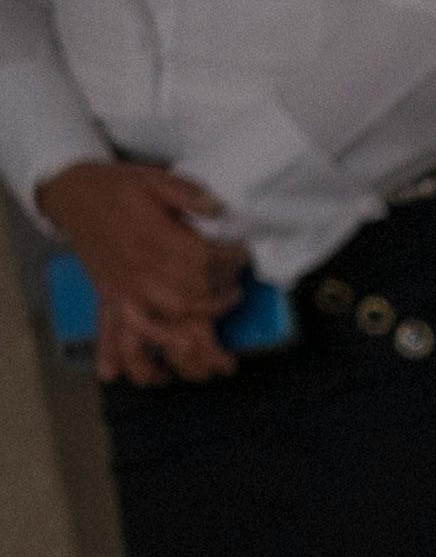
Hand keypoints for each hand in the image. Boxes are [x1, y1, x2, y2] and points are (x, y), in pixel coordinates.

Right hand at [38, 160, 240, 382]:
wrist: (73, 193)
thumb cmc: (117, 188)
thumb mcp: (157, 180)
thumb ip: (190, 194)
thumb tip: (218, 208)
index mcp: (157, 242)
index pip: (207, 263)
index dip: (232, 262)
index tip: (242, 257)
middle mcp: (142, 273)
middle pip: (192, 303)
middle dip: (219, 307)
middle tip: (235, 298)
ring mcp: (124, 290)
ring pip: (156, 330)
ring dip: (184, 352)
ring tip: (215, 366)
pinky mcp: (110, 297)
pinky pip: (111, 332)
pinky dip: (117, 356)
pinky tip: (129, 376)